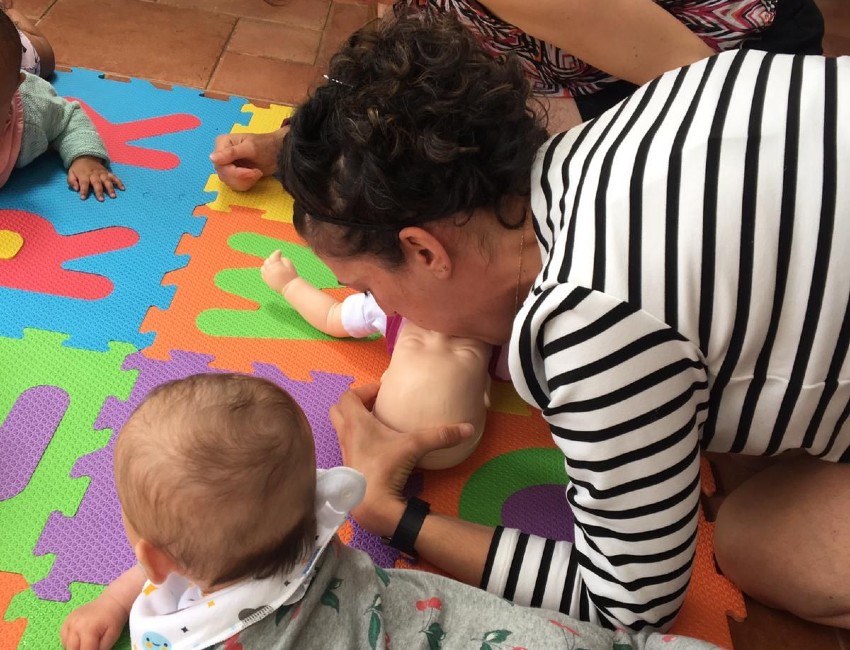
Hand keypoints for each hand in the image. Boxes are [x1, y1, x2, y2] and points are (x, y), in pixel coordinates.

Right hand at [60, 593, 127, 649]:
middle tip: (91, 647)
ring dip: (75, 647)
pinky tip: (80, 638)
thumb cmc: (114, 619)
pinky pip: (64, 637)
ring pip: (66, 645)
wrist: (111, 601)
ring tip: (87, 642)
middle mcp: (75, 625)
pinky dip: (70, 641)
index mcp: (87, 629)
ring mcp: (69, 622)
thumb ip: (100, 649)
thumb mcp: (111, 637)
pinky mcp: (67, 620)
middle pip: (72, 649)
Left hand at [67, 156, 123, 200]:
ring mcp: (102, 173)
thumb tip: (75, 189)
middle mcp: (94, 174)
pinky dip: (119, 182)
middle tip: (101, 199)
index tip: (83, 198)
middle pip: (97, 183)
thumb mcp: (71, 173)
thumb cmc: (78, 168)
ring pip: (107, 180)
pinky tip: (122, 188)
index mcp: (84, 174)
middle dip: (99, 191)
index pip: (83, 183)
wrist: (85, 157)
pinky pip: (114, 177)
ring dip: (110, 188)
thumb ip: (71, 181)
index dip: (83, 190)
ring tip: (113, 196)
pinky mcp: (107, 173)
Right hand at [209, 128, 285, 191]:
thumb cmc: (265, 145)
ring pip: (228, 182)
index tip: (252, 172)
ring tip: (256, 173)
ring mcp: (226, 165)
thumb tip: (212, 158)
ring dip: (245, 181)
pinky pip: (234, 185)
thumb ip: (231, 153)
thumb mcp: (250, 148)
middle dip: (242, 177)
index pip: (220, 165)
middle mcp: (221, 154)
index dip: (235, 172)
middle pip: (224, 175)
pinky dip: (246, 184)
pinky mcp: (233, 174)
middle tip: (257, 173)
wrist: (278, 153)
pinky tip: (254, 176)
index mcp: (222, 143)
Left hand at [261, 249, 299, 292]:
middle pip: (268, 261)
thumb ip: (284, 259)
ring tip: (273, 265)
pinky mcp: (267, 281)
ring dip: (267, 264)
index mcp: (277, 266)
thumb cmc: (291, 276)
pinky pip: (262, 273)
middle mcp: (270, 270)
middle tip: (277, 258)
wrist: (289, 288)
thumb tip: (279, 258)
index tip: (280, 252)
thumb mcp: (290, 265)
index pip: (274, 256)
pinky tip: (270, 271)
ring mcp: (267, 276)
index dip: (277, 253)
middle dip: (272, 258)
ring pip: (263, 267)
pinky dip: (265, 270)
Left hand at [331, 384, 474, 535]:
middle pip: (339, 409)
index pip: (349, 396)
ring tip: (376, 423)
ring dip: (354, 422)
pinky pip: (349, 445)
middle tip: (375, 404)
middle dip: (354, 403)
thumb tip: (468, 429)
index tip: (382, 391)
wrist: (370, 504)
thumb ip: (441, 436)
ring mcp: (345, 451)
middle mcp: (346, 434)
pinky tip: (377, 447)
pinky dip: (358, 440)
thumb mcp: (415, 446)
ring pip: (342, 428)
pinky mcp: (349, 467)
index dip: (364, 389)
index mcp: (356, 422)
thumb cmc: (386, 468)